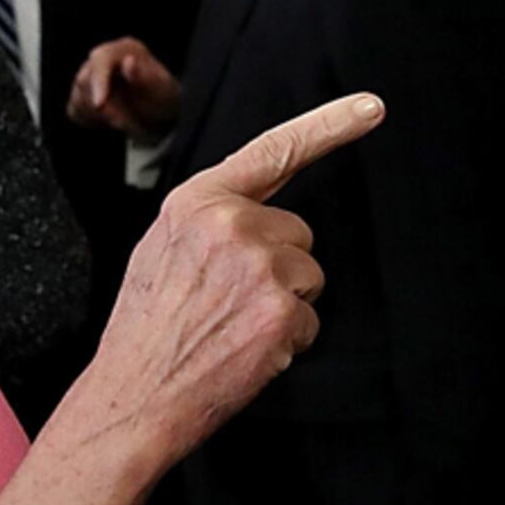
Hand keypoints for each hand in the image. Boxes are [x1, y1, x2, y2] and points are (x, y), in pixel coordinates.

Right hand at [69, 37, 182, 134]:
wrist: (156, 114)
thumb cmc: (160, 97)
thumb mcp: (161, 89)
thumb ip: (145, 76)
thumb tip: (128, 61)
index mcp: (124, 49)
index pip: (101, 59)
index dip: (98, 82)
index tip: (100, 104)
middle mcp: (104, 58)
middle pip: (84, 80)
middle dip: (104, 107)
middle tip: (123, 122)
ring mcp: (90, 74)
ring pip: (78, 98)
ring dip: (100, 117)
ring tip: (123, 120)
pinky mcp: (81, 93)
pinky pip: (75, 110)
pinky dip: (91, 120)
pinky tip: (110, 119)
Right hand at [71, 94, 374, 464]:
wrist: (133, 396)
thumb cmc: (147, 329)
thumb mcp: (162, 248)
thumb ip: (210, 219)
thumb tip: (254, 212)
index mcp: (197, 202)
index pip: (273, 151)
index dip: (329, 125)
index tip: (371, 107)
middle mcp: (231, 223)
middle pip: (298, 233)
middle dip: (277, 267)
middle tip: (227, 303)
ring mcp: (259, 266)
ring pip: (308, 276)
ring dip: (283, 306)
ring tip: (231, 327)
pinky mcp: (281, 311)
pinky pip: (310, 320)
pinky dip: (287, 342)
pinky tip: (244, 351)